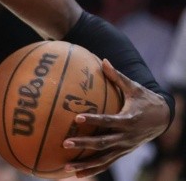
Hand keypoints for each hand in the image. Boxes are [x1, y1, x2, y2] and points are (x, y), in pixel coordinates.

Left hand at [62, 59, 170, 177]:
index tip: (78, 118)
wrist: (163, 119)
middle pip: (103, 143)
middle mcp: (126, 137)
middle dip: (84, 145)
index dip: (95, 120)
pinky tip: (76, 175)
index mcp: (128, 119)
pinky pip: (106, 164)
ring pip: (104, 159)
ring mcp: (125, 148)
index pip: (109, 121)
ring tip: (67, 168)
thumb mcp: (134, 88)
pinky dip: (92, 170)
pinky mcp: (122, 153)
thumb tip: (103, 60)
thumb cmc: (145, 100)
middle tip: (65, 144)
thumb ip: (117, 76)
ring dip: (86, 165)